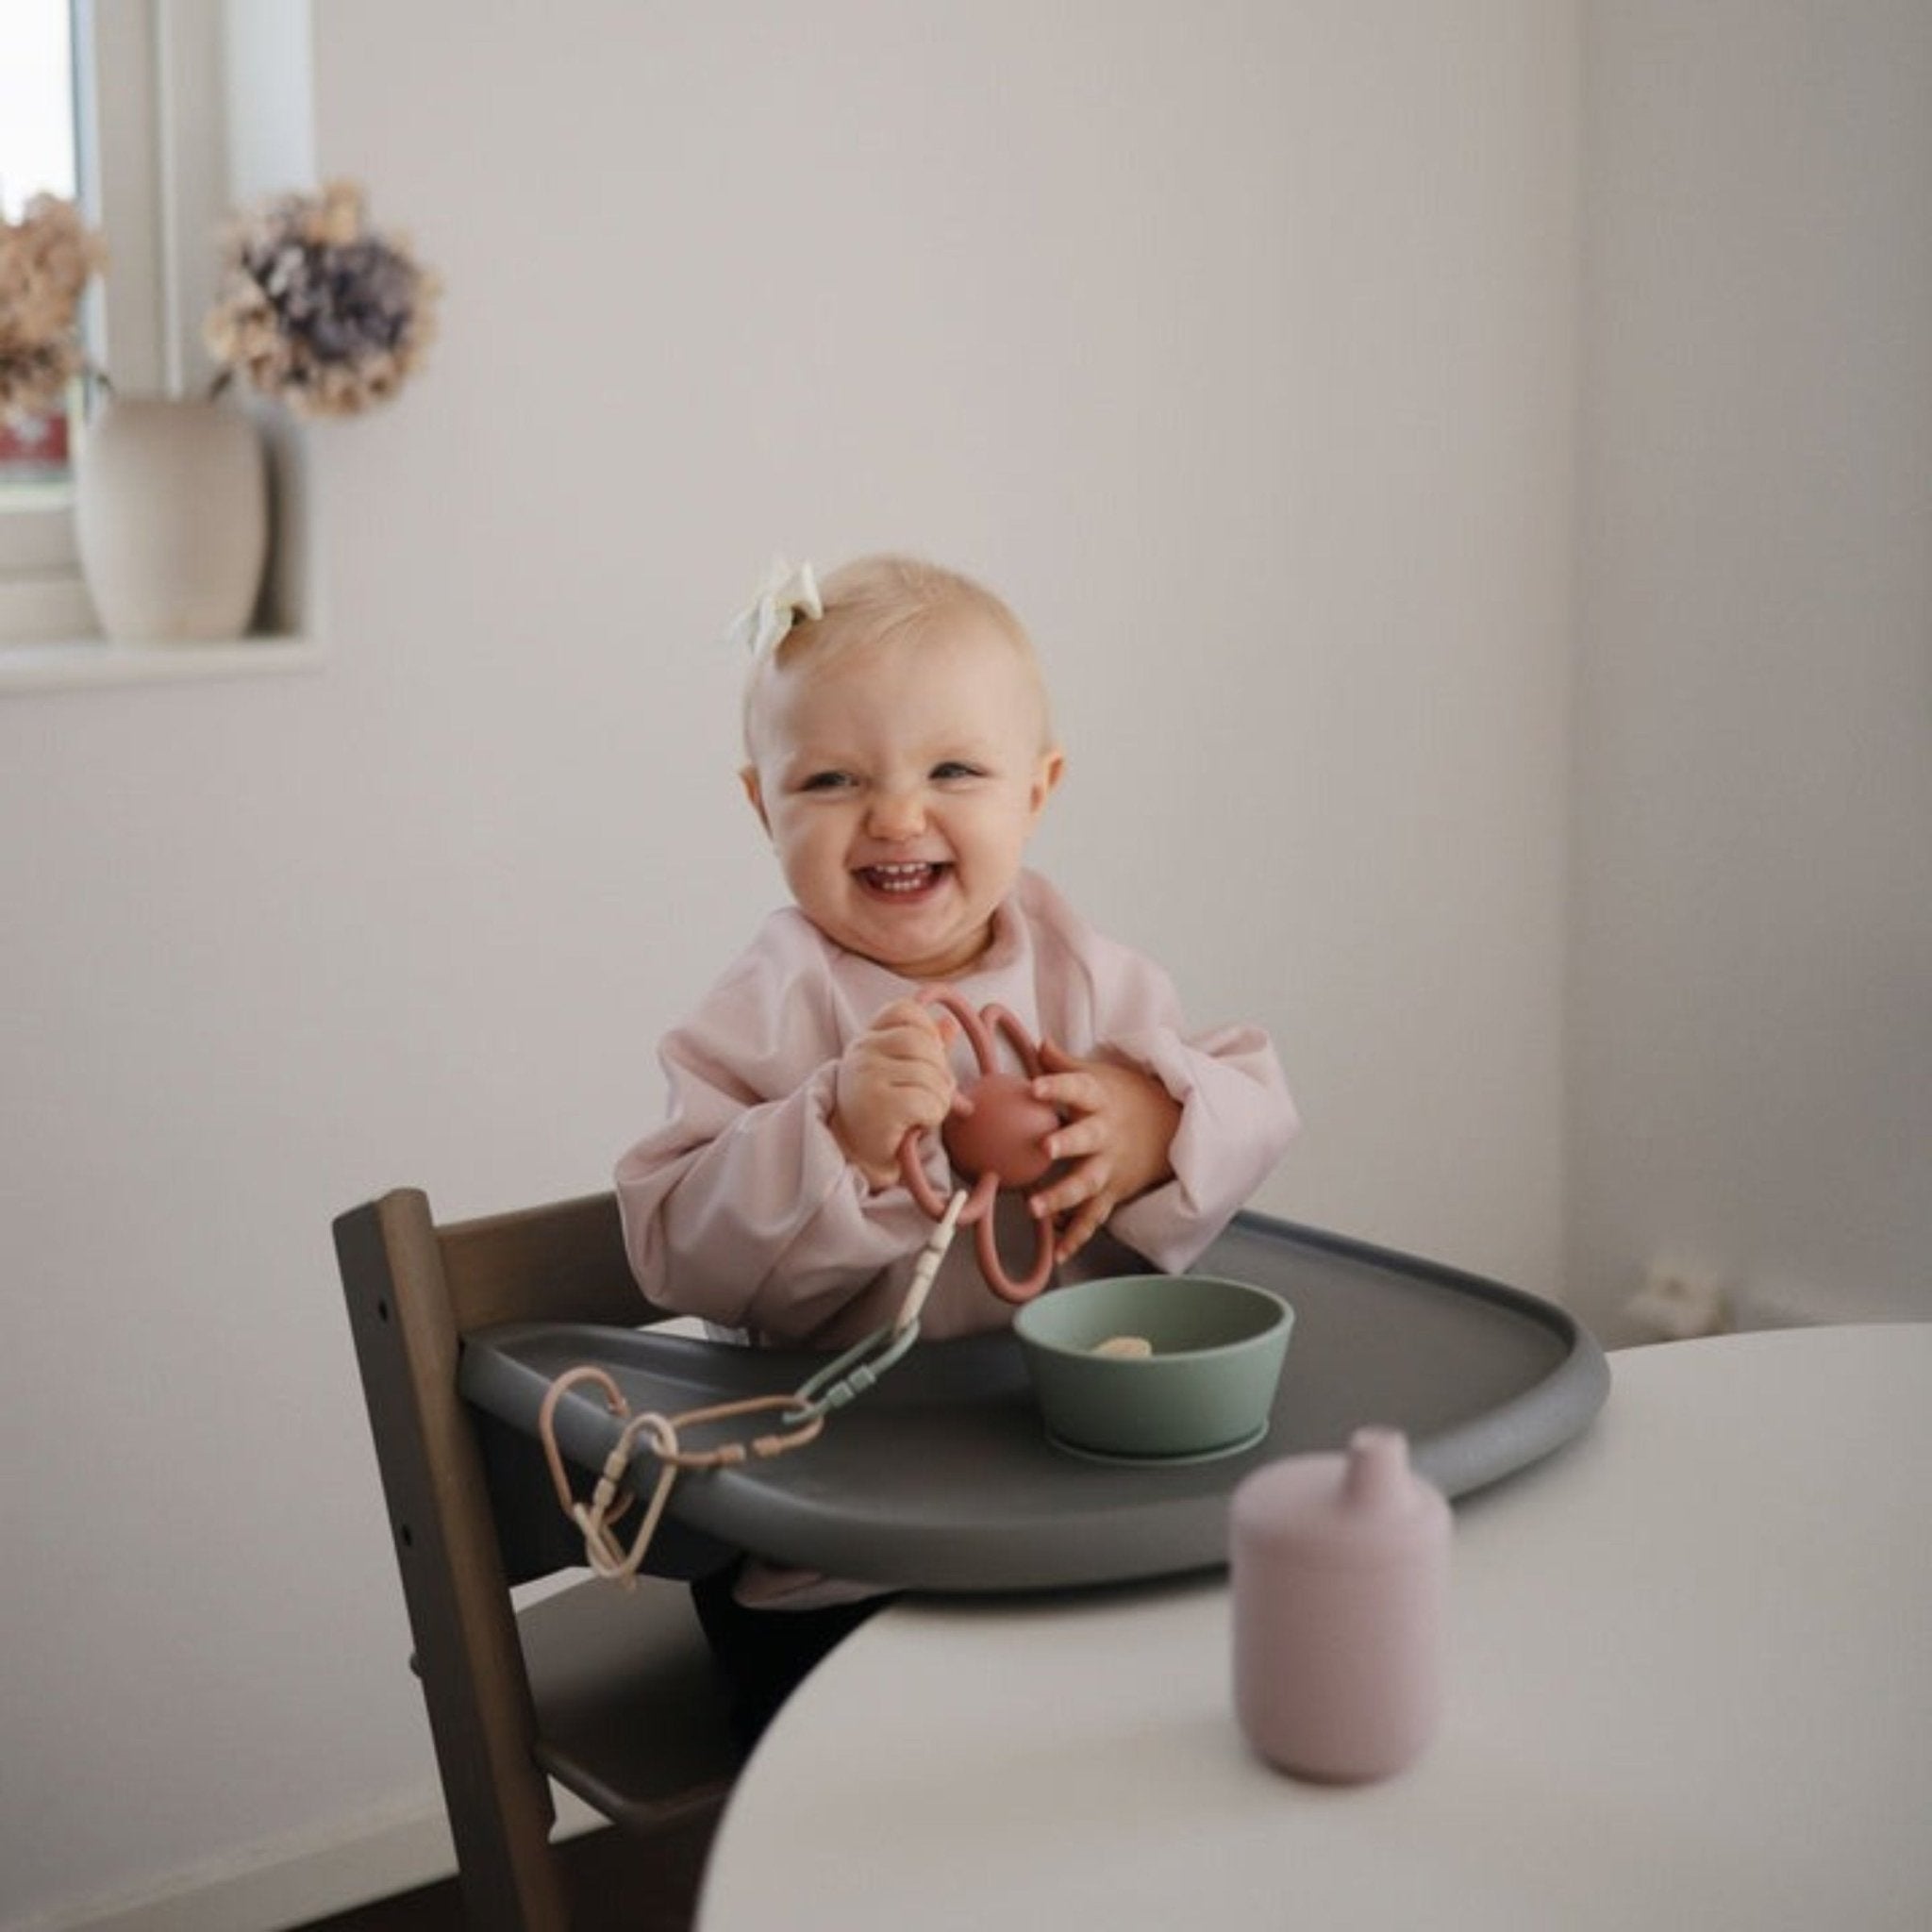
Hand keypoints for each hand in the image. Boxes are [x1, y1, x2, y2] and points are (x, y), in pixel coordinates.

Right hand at [830, 1000, 960, 1188]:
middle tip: (934, 1091)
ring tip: (927, 1110)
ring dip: (941, 1098)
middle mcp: (862, 1053)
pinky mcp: (878, 1105)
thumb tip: (949, 1023)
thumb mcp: (900, 1071)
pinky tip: (921, 1122)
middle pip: (923, 1042)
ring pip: (929, 1074)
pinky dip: (935, 1114)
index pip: (905, 1010)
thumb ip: (925, 1046)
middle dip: (940, 1069)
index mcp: (867, 1039)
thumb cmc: (884, 1109)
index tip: (929, 1055)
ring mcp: (867, 1077)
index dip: (928, 1029)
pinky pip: (927, 1101)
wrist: (858, 1153)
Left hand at [1025, 1039, 1180, 1261]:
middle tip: (1045, 1148)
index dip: (1057, 1087)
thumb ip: (1066, 1064)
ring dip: (1062, 1198)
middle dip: (1067, 1143)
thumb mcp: (1102, 1074)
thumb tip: (1038, 1042)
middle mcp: (1107, 1134)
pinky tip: (1057, 1253)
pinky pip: (1095, 1217)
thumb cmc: (1128, 1097)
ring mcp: (1111, 1166)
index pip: (1078, 1089)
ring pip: (1087, 1184)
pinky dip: (1077, 1237)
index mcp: (1101, 1100)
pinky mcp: (1114, 1191)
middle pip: (1087, 1139)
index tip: (1035, 1086)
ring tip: (1034, 1209)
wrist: (1176, 1126)